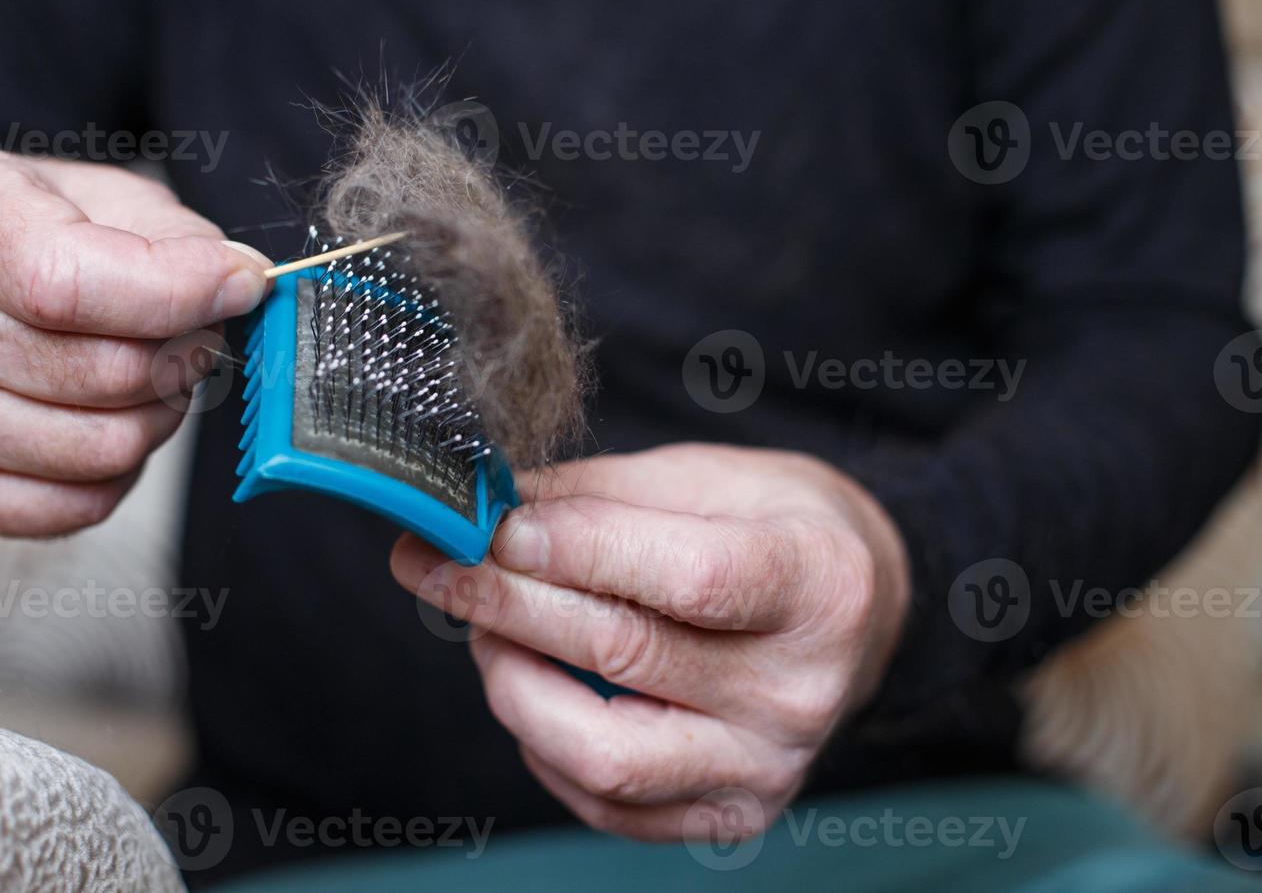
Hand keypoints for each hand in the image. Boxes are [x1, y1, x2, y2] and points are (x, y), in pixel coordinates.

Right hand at [0, 149, 271, 535]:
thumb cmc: (49, 237)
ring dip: (162, 412)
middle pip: (112, 373)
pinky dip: (125, 468)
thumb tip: (238, 286)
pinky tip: (106, 416)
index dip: (179, 292)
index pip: (68, 284)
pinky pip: (86, 502)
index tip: (240, 284)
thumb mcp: (113, 200)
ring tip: (148, 371)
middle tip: (189, 329)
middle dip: (185, 353)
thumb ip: (180, 238)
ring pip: (111, 446)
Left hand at [391, 443, 908, 840]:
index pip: (688, 579)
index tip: (492, 525)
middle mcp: (802, 690)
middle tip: (436, 564)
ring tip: (483, 629)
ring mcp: (769, 766)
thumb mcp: (704, 479)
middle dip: (508, 603)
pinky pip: (608, 803)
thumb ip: (596, 498)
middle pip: (626, 656)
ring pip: (605, 754)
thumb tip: (483, 510)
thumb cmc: (773, 529)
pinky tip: (529, 686)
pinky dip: (544, 745)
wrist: (856, 612)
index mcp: (819, 583)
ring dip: (514, 684)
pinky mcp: (732, 814)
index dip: (577, 551)